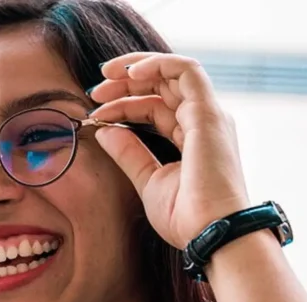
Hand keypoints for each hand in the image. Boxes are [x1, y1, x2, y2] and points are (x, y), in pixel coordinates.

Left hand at [89, 52, 249, 248]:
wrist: (212, 234)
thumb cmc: (187, 217)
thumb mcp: (148, 181)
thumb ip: (129, 153)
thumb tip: (104, 129)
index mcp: (191, 138)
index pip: (154, 107)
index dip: (123, 105)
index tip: (95, 114)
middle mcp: (203, 122)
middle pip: (162, 87)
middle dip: (125, 83)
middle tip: (95, 91)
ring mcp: (208, 116)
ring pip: (173, 73)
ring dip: (137, 69)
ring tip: (106, 75)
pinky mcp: (208, 114)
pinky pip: (186, 70)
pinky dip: (158, 63)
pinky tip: (129, 72)